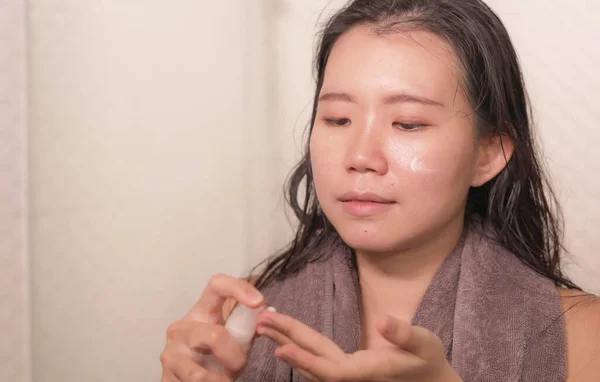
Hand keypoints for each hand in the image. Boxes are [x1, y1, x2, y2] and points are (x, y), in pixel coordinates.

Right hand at [160, 274, 263, 381]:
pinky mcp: (165, 376)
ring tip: (224, 380)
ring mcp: (170, 353)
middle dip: (234, 357)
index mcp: (201, 312)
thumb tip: (269, 312)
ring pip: (201, 373)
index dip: (238, 288)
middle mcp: (181, 328)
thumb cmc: (214, 355)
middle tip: (239, 366)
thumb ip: (248, 326)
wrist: (188, 380)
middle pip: (215, 336)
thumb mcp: (233, 338)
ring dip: (220, 381)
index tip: (258, 302)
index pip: (216, 285)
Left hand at [256, 310, 461, 381]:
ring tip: (264, 327)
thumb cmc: (429, 363)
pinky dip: (299, 351)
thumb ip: (404, 334)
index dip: (304, 361)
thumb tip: (385, 321)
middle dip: (285, 341)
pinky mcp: (348, 374)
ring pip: (311, 364)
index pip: (329, 369)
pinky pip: (317, 364)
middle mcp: (352, 378)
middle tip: (260, 322)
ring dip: (287, 344)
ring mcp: (348, 378)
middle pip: (312, 363)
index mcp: (366, 372)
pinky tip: (285, 342)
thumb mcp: (424, 344)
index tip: (279, 348)